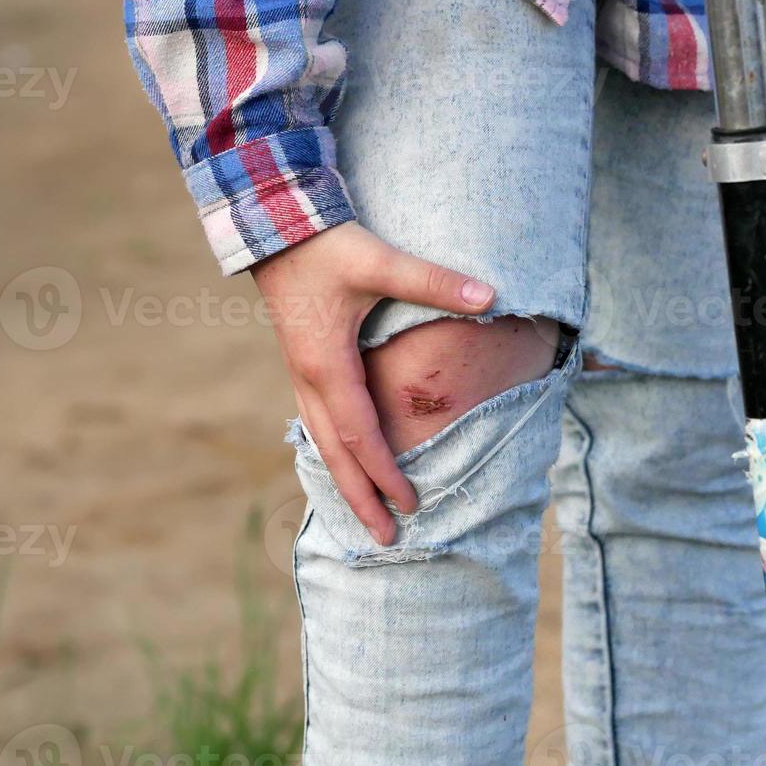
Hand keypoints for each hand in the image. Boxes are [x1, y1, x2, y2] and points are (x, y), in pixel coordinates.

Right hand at [252, 222, 495, 545]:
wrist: (273, 225)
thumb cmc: (325, 246)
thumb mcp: (380, 260)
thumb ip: (434, 281)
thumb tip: (491, 296)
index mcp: (328, 366)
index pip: (361, 435)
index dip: (386, 474)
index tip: (411, 504)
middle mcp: (310, 379)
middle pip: (335, 454)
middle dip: (359, 498)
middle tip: (384, 539)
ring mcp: (302, 373)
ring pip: (322, 441)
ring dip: (344, 479)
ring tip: (364, 512)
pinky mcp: (304, 362)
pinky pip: (317, 422)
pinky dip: (334, 450)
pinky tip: (346, 459)